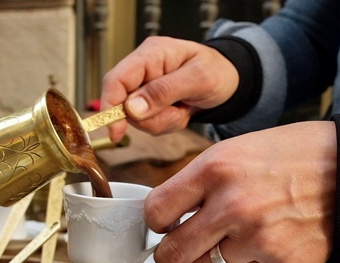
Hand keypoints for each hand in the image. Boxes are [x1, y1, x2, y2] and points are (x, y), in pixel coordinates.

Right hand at [100, 36, 238, 141]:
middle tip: (178, 112)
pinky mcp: (148, 103)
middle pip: (123, 104)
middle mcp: (142, 70)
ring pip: (137, 119)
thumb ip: (164, 92)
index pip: (116, 79)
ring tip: (183, 109)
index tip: (115, 131)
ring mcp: (144, 87)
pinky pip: (148, 124)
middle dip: (151, 117)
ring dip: (162, 121)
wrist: (229, 81)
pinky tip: (180, 112)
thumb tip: (131, 108)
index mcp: (151, 54)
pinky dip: (166, 123)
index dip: (110, 105)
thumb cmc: (217, 71)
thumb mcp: (198, 79)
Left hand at [146, 121, 336, 262]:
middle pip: (173, 252)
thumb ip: (201, 182)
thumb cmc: (294, 155)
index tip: (163, 225)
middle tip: (178, 250)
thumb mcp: (237, 150)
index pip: (157, 210)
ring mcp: (255, 238)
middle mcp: (231, 206)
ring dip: (216, 257)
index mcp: (215, 169)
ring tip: (242, 234)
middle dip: (171, 254)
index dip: (156, 222)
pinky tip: (269, 238)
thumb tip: (170, 212)